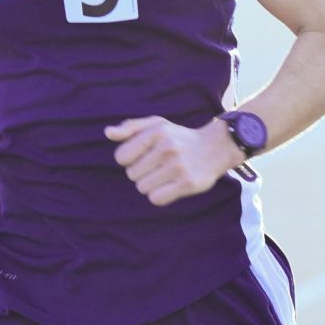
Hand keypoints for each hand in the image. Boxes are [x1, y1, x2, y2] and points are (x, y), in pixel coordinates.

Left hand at [104, 115, 239, 205]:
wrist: (215, 147)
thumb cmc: (179, 137)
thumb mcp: (157, 124)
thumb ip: (130, 128)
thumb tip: (108, 133)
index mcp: (157, 131)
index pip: (121, 157)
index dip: (129, 160)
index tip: (142, 157)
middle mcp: (168, 147)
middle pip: (131, 174)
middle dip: (140, 173)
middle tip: (157, 166)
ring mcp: (178, 166)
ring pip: (143, 188)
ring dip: (150, 185)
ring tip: (164, 175)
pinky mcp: (188, 184)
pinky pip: (156, 199)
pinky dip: (159, 195)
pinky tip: (169, 186)